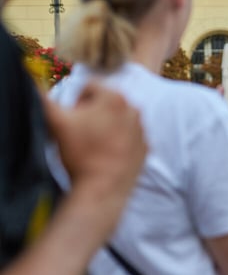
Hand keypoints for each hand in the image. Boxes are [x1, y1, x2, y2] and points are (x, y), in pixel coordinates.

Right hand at [44, 81, 145, 215]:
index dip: (75, 101)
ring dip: (104, 127)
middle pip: (104, 103)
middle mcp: (134, 110)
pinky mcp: (146, 148)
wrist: (103, 189)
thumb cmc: (80, 154)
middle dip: (91, 113)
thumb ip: (42, 97)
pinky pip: (128, 138)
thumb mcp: (55, 121)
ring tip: (93, 145)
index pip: (88, 87)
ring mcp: (143, 131)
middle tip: (82, 133)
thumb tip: (33, 86)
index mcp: (115, 97)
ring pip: (117, 120)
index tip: (72, 119)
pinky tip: (106, 154)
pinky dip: (118, 142)